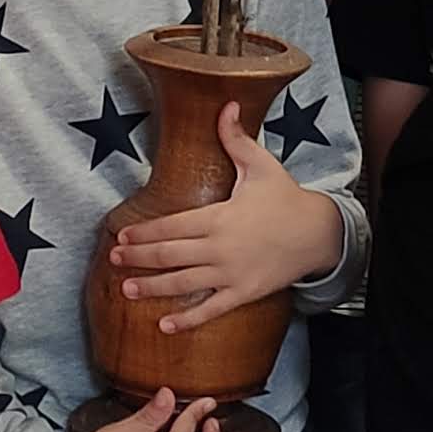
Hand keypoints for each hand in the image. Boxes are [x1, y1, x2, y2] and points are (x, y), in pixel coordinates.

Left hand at [107, 101, 338, 329]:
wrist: (318, 234)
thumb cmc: (286, 198)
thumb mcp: (262, 165)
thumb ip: (236, 139)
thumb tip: (226, 106)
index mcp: (219, 216)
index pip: (171, 225)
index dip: (143, 231)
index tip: (122, 234)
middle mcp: (220, 248)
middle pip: (169, 255)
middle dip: (138, 258)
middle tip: (115, 260)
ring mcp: (231, 274)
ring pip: (183, 283)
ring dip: (152, 287)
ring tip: (127, 290)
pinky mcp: (243, 293)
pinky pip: (211, 310)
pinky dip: (188, 320)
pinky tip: (166, 326)